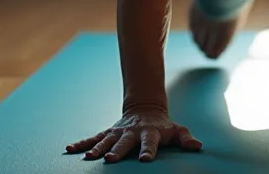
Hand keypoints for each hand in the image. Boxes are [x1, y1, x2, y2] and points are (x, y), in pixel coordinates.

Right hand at [65, 109, 202, 162]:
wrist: (146, 109)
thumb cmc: (163, 125)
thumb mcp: (177, 130)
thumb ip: (186, 139)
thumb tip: (198, 146)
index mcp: (150, 133)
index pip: (150, 143)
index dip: (148, 151)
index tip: (145, 159)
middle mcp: (131, 133)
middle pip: (124, 143)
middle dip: (117, 151)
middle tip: (111, 159)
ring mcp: (118, 133)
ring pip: (106, 141)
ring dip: (97, 148)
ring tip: (89, 157)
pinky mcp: (108, 133)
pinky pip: (93, 138)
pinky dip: (82, 143)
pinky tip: (70, 149)